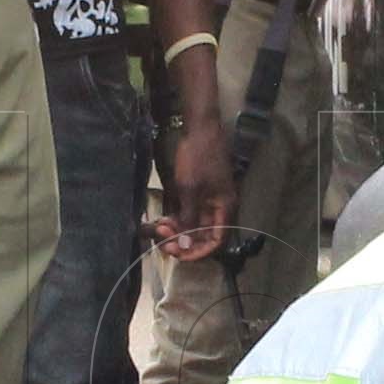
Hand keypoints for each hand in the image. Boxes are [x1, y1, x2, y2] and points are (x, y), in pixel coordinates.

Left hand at [154, 48, 238, 261]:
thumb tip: (184, 246)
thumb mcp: (190, 190)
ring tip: (158, 228)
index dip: (197, 252)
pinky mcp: (200, 193)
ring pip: (194, 226)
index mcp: (224, 209)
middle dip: (182, 241)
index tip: (177, 254)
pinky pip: (190, 213)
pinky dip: (177, 218)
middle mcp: (220, 208)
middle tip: (161, 240)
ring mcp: (210, 201)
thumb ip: (188, 219)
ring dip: (177, 230)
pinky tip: (161, 219)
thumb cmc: (198, 157)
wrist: (200, 128)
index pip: (215, 242)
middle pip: (203, 236)